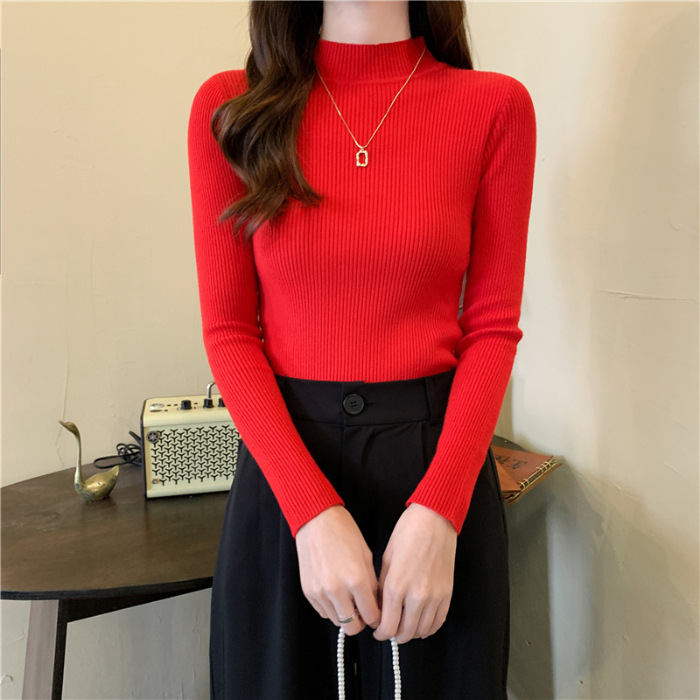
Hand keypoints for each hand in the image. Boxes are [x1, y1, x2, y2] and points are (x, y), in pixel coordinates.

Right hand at [295, 505, 380, 636]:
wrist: (316, 520)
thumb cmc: (343, 531)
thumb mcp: (366, 554)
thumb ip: (372, 583)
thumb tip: (375, 603)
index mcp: (356, 580)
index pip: (371, 616)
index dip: (377, 618)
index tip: (377, 614)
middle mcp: (337, 590)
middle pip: (352, 627)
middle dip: (361, 622)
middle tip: (363, 611)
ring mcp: (320, 592)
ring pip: (337, 621)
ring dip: (345, 615)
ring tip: (348, 599)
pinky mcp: (308, 591)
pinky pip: (323, 611)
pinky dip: (331, 608)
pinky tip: (335, 593)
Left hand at [373, 503, 457, 643]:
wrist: (434, 520)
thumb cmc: (408, 533)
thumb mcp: (386, 558)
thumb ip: (383, 587)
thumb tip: (381, 608)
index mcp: (397, 586)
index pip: (388, 626)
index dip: (381, 633)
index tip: (378, 631)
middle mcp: (416, 596)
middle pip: (405, 633)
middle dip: (395, 635)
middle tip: (389, 631)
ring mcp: (434, 596)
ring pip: (422, 631)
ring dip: (411, 633)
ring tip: (404, 627)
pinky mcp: (447, 594)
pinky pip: (438, 622)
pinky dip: (428, 628)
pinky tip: (421, 625)